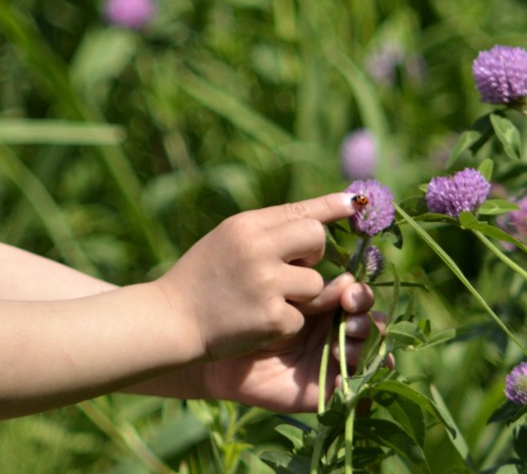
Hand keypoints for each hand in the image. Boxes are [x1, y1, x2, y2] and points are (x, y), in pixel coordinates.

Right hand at [155, 193, 356, 363]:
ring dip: (298, 294)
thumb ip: (266, 231)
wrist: (170, 320)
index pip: (300, 209)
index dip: (332, 206)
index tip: (356, 203)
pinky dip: (284, 323)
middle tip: (289, 266)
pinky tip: (255, 322)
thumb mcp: (227, 240)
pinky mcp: (272, 317)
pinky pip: (301, 317)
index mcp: (246, 225)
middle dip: (312, 254)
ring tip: (261, 298)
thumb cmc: (201, 278)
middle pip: (316, 239)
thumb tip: (315, 222)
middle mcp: (257, 248)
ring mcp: (266, 283)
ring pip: (314, 282)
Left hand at [199, 273, 384, 413]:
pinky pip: (356, 390)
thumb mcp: (279, 294)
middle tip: (349, 316)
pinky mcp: (326, 388)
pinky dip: (355, 384)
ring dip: (364, 347)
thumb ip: (311, 286)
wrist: (218, 347)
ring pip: (370, 353)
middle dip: (367, 319)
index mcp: (326, 303)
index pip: (359, 297)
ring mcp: (332, 359)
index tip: (347, 289)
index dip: (361, 294)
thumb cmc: (242, 311)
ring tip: (338, 345)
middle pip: (372, 323)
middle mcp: (335, 330)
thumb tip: (349, 279)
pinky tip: (338, 376)